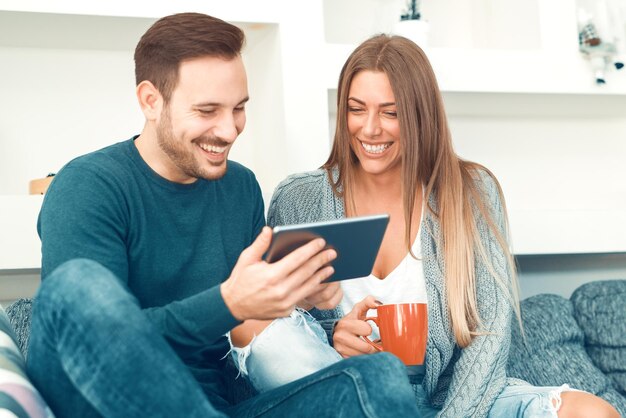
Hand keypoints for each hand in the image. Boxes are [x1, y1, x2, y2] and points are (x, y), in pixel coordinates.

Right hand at [221, 227, 336, 320]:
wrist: (233, 306)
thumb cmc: (241, 280)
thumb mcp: (246, 259)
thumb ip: (260, 244)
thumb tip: (270, 230)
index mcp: (271, 276)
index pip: (297, 259)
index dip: (310, 250)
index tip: (321, 242)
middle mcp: (280, 290)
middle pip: (306, 272)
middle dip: (321, 260)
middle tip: (332, 252)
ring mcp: (285, 303)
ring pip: (309, 286)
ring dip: (321, 276)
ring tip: (330, 266)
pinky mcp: (287, 311)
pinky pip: (303, 297)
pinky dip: (313, 288)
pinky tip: (319, 280)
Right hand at [333, 295, 380, 357]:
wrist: (335, 332)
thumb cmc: (350, 321)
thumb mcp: (358, 309)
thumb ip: (368, 302)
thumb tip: (379, 304)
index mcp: (345, 324)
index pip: (367, 330)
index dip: (369, 330)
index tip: (366, 330)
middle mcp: (340, 337)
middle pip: (367, 348)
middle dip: (372, 346)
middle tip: (372, 343)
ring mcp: (340, 349)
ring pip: (364, 356)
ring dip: (369, 354)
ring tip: (368, 348)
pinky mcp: (341, 358)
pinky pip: (358, 361)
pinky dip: (362, 359)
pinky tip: (361, 353)